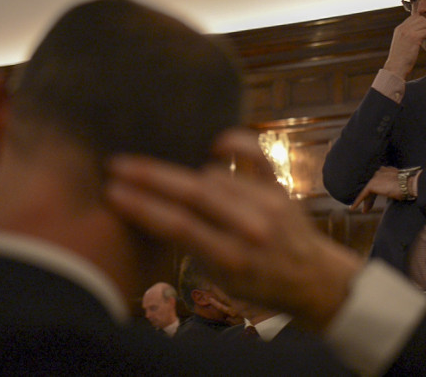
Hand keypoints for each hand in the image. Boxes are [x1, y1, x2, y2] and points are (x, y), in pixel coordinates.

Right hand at [105, 128, 362, 331]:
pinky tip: (213, 142)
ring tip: (150, 164)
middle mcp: (252, 227)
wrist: (312, 278)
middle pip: (194, 194)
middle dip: (151, 177)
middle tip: (118, 164)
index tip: (113, 191)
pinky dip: (237, 143)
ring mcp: (269, 203)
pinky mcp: (281, 187)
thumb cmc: (260, 285)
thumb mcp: (221, 282)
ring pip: (216, 175)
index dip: (143, 206)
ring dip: (180, 169)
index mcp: (232, 259)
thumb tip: (153, 210)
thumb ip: (192, 248)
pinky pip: (257, 156)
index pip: (179, 226)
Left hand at [350, 166, 403, 211]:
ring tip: (364, 210)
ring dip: (365, 201)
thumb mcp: (399, 184)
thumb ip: (392, 185)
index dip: (376, 191)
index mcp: (386, 170)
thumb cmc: (408, 186)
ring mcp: (375, 177)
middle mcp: (379, 171)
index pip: (378, 181)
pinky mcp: (372, 184)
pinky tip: (353, 208)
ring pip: (367, 191)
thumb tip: (390, 191)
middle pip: (372, 186)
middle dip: (370, 198)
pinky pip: (363, 195)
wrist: (409, 184)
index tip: (374, 198)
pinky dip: (358, 201)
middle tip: (368, 207)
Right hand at [384, 11, 425, 78]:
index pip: (414, 17)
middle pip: (420, 18)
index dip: (422, 22)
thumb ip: (407, 36)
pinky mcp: (413, 38)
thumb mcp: (401, 44)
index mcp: (399, 29)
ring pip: (425, 23)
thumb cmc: (399, 60)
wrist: (395, 68)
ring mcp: (407, 32)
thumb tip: (417, 34)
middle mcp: (403, 28)